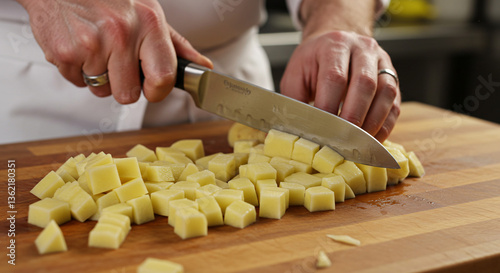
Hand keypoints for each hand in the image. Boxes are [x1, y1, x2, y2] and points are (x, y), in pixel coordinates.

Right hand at [20, 0, 211, 103]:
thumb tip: (203, 68)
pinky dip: (77, 70)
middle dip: (122, 84)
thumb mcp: (149, 14)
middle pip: (128, 94)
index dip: (157, 91)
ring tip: (95, 47)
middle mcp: (121, 33)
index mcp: (148, 24)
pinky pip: (77, 82)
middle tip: (116, 60)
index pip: (164, 79)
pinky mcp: (65, 52)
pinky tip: (79, 45)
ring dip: (98, 76)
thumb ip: (176, 46)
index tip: (151, 87)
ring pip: (102, 91)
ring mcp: (92, 43)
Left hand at [280, 30, 400, 141]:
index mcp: (334, 45)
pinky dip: (385, 125)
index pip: (335, 77)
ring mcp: (381, 61)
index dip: (330, 106)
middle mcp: (362, 48)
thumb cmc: (312, 63)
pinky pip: (395, 102)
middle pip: (365, 83)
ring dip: (373, 122)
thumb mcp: (295, 76)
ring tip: (359, 143)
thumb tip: (294, 131)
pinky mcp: (393, 77)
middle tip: (343, 140)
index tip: (322, 129)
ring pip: (386, 92)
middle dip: (354, 116)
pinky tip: (372, 139)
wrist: (333, 43)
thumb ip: (294, 101)